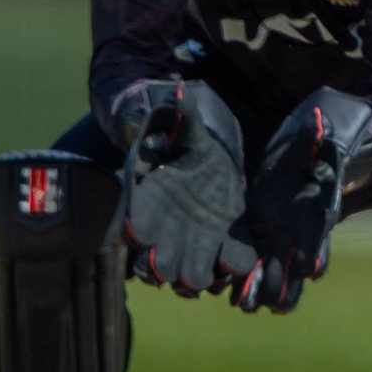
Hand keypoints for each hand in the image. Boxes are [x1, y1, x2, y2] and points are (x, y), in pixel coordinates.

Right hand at [118, 79, 255, 294]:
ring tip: (209, 275)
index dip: (137, 231)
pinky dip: (227, 268)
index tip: (143, 233)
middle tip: (179, 268)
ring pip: (183, 275)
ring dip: (194, 278)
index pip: (133, 225)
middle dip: (165, 268)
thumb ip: (179, 117)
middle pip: (153, 264)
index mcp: (147, 201)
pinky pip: (219, 265)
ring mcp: (189, 240)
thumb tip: (178, 93)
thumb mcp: (183, 127)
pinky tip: (238, 263)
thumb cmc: (185, 140)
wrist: (205, 154)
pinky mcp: (217, 242)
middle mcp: (163, 229)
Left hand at [235, 88, 371, 314]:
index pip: (317, 247)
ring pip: (277, 282)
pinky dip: (246, 286)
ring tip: (244, 304)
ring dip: (263, 293)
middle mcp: (299, 241)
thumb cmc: (300, 161)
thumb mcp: (303, 150)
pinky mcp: (262, 249)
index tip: (305, 269)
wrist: (292, 172)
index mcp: (313, 221)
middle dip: (282, 289)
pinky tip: (231, 295)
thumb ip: (310, 140)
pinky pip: (256, 275)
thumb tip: (318, 119)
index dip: (312, 259)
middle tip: (266, 302)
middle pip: (296, 276)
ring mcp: (281, 249)